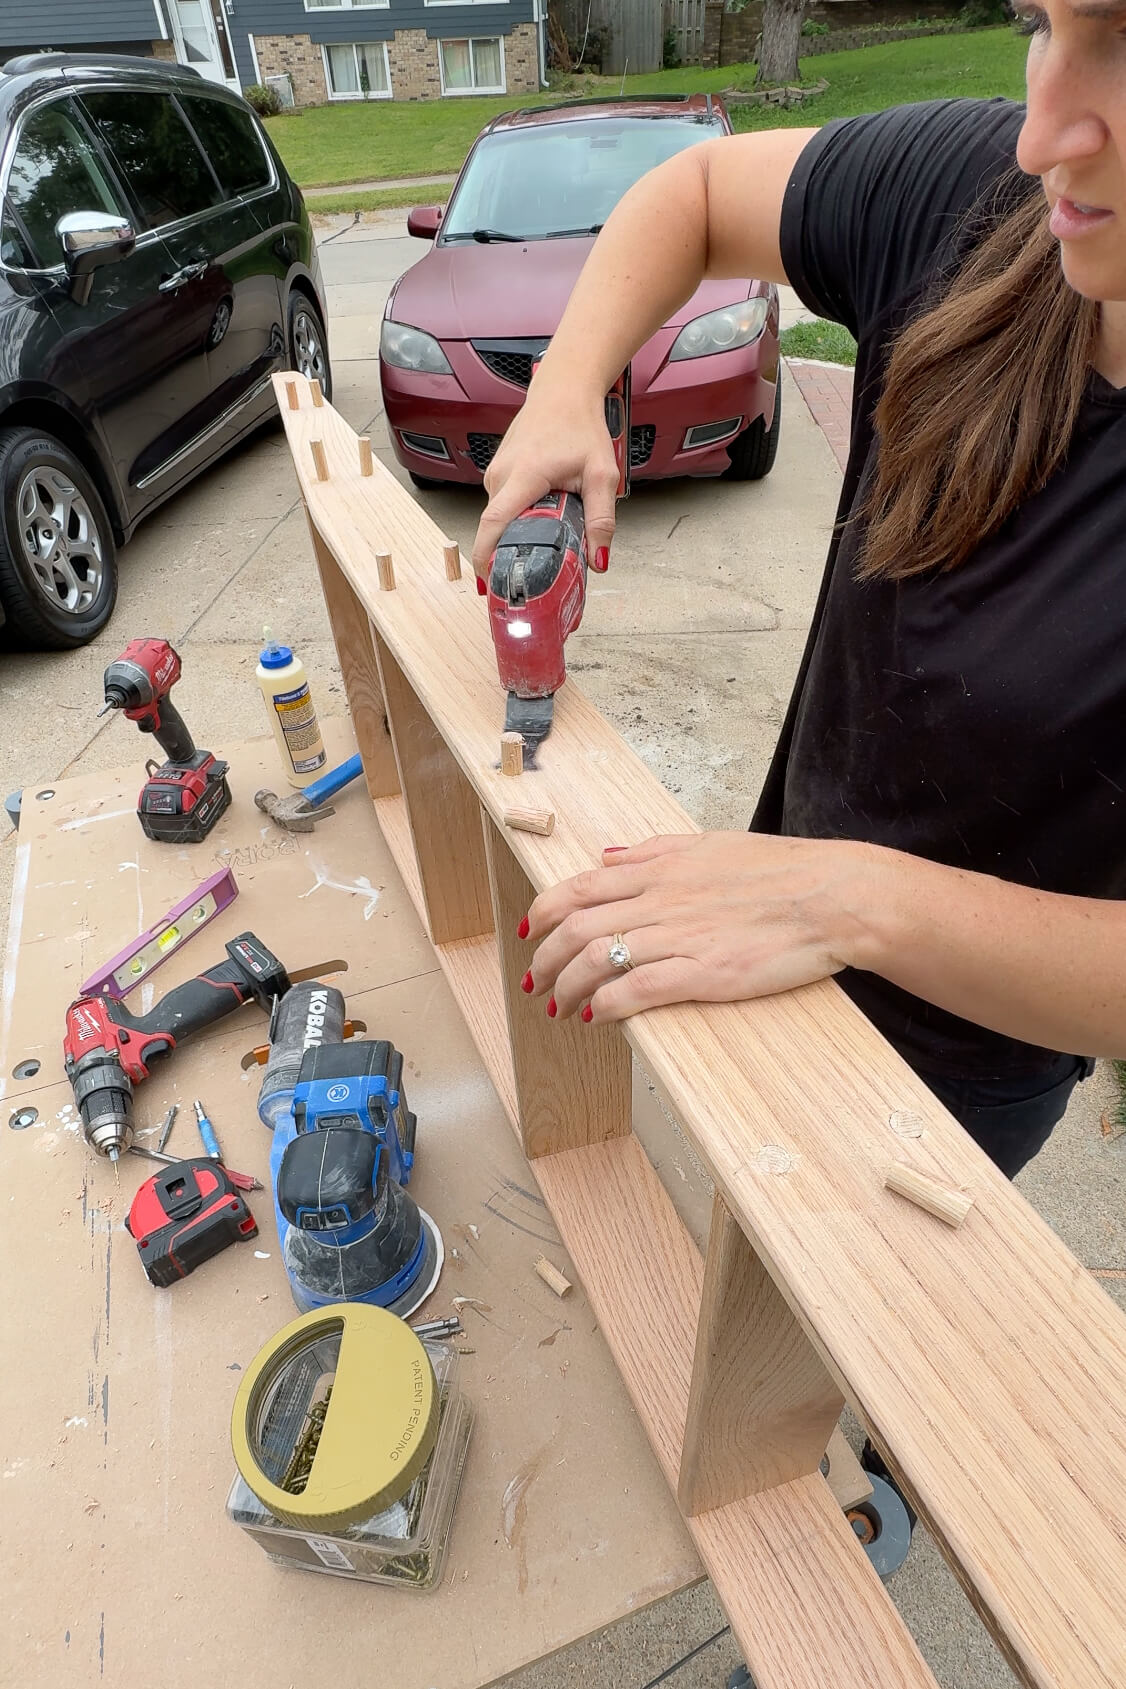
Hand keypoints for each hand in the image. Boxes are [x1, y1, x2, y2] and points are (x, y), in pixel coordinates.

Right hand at [471, 369, 619, 578]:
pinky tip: (538, 521)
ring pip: (499, 519)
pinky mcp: (497, 474)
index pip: (494, 524)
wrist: (563, 390)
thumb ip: (602, 519)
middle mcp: (501, 475)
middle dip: (509, 556)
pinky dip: (516, 520)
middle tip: (533, 579)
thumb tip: (599, 560)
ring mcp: (495, 473)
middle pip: (496, 528)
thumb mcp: (602, 474)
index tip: (492, 583)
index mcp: (524, 475)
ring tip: (543, 545)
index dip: (487, 557)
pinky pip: (501, 507)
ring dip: (517, 536)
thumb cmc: (580, 425)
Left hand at [519, 832, 880, 1022]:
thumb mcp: (708, 844)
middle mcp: (660, 900)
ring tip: (559, 1007)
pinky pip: (637, 990)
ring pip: (596, 961)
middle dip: (545, 958)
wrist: (832, 897)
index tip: (529, 930)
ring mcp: (679, 937)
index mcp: (661, 869)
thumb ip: (651, 852)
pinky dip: (607, 1005)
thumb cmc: (781, 871)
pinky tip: (598, 1018)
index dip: (545, 911)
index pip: (580, 887)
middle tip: (535, 980)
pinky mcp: (703, 973)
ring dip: (568, 988)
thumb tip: (606, 855)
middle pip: (576, 928)